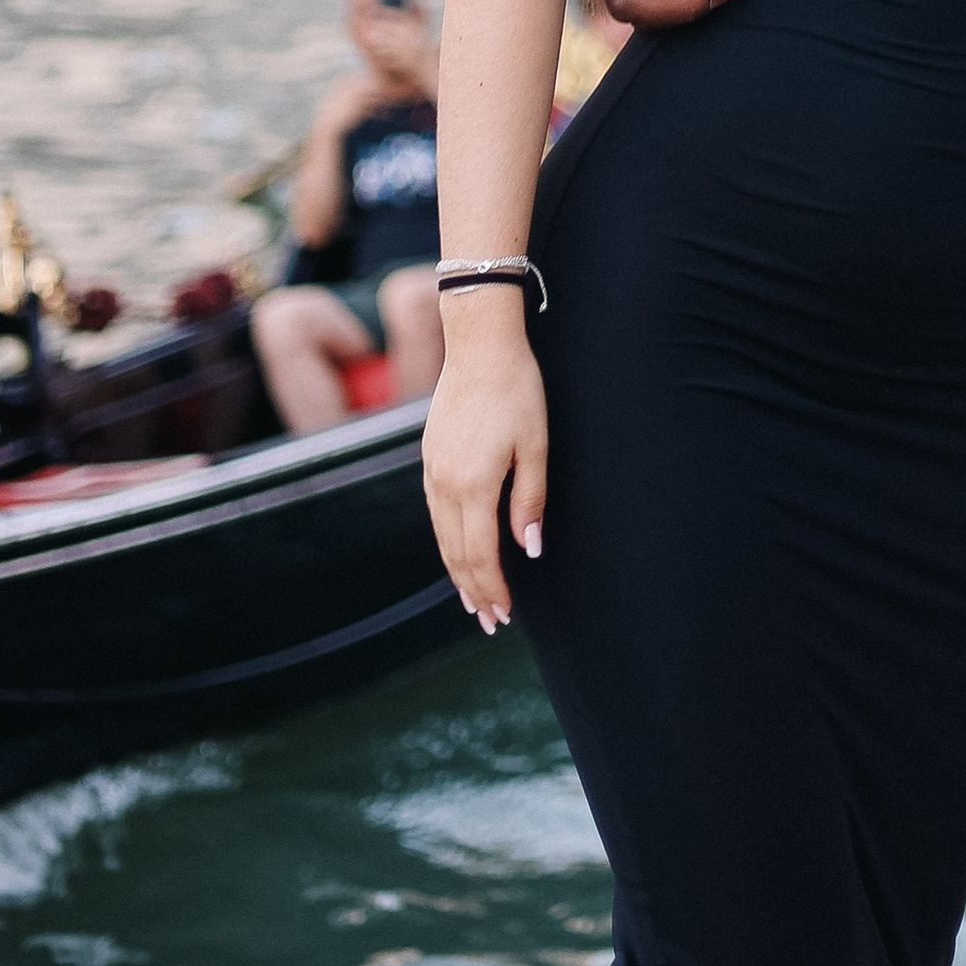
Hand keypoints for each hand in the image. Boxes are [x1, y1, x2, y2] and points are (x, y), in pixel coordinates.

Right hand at [421, 300, 547, 629]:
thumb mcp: (536, 444)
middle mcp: (445, 484)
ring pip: (442, 536)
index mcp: (473, 484)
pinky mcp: (429, 458)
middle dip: (474, 590)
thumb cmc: (517, 390)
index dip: (493, 587)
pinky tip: (458, 550)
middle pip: (456, 553)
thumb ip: (531, 499)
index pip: (480, 554)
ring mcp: (432, 471)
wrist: (479, 345)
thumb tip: (530, 548)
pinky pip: (436, 514)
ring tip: (474, 598)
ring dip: (458, 571)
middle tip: (491, 620)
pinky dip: (447, 541)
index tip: (504, 613)